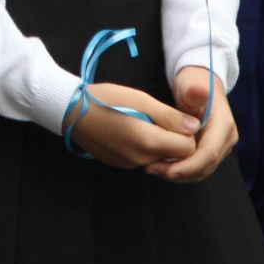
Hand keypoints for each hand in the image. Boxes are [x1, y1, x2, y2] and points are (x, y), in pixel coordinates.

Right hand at [66, 82, 198, 169]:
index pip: (188, 148)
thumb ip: (169, 116)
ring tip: (142, 122)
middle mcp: (141, 160)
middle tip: (158, 118)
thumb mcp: (139, 99)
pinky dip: (143, 147)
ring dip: (158, 144)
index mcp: (148, 142)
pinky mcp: (119, 164)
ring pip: (159, 159)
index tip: (174, 118)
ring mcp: (129, 164)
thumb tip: (195, 127)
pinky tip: (129, 130)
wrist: (68, 110)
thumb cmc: (104, 99)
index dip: (186, 132)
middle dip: (173, 139)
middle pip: (175, 156)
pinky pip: (142, 159)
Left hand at [147, 67, 238, 182]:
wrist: (200, 84)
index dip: (189, 166)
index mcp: (224, 125)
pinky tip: (161, 165)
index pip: (209, 154)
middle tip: (152, 169)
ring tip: (153, 168)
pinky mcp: (211, 149)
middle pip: (205, 165)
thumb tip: (200, 91)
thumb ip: (192, 92)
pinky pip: (197, 165)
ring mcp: (220, 146)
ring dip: (179, 173)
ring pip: (201, 169)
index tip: (168, 171)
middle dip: (181, 172)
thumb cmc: (193, 82)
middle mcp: (226, 139)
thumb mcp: (189, 84)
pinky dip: (181, 169)